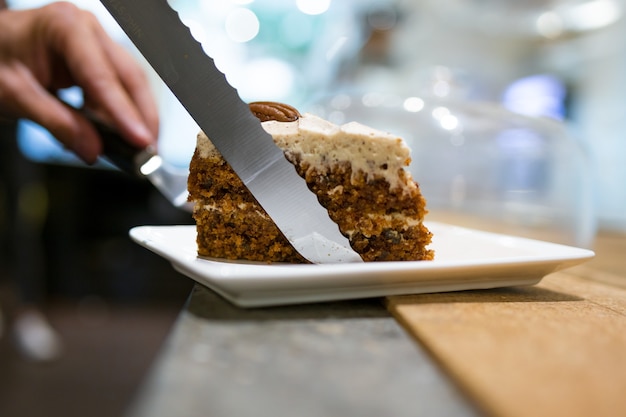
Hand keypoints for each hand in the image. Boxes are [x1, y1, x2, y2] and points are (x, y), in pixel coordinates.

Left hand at [0, 2, 158, 163]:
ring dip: (135, 118)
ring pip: (130, 85)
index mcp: (64, 27)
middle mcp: (87, 30)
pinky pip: (118, 90)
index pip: (102, 77)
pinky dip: (119, 116)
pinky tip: (118, 136)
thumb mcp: (16, 96)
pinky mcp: (98, 61)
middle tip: (149, 152)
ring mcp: (96, 44)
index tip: (140, 140)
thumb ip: (56, 123)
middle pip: (129, 78)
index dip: (124, 112)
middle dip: (142, 117)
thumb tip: (93, 149)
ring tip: (136, 149)